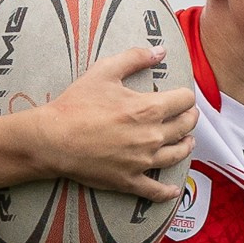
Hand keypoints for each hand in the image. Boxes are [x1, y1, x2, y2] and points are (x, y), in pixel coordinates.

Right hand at [29, 48, 196, 201]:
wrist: (54, 139)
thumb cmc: (77, 104)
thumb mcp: (104, 71)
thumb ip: (135, 58)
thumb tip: (161, 50)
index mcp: (149, 109)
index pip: (184, 101)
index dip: (185, 96)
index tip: (182, 96)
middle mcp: (152, 137)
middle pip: (185, 127)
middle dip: (189, 119)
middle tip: (188, 116)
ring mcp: (142, 161)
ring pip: (177, 156)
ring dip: (186, 147)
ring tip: (187, 142)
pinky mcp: (130, 180)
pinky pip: (155, 191)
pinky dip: (167, 192)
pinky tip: (173, 190)